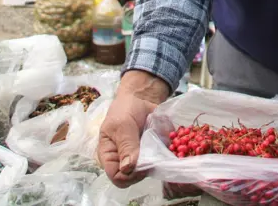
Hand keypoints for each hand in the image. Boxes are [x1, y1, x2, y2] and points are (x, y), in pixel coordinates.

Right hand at [97, 70, 169, 186]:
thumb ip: (126, 145)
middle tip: (155, 151)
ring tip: (161, 143)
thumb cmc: (124, 110)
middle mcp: (124, 161)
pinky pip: (162, 160)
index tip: (143, 163)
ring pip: (150, 170)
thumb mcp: (122, 125)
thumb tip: (128, 168)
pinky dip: (167, 152)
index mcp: (110, 156)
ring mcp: (139, 158)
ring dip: (159, 159)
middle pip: (135, 177)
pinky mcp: (152, 153)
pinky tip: (168, 142)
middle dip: (146, 167)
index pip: (117, 178)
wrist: (139, 98)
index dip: (130, 175)